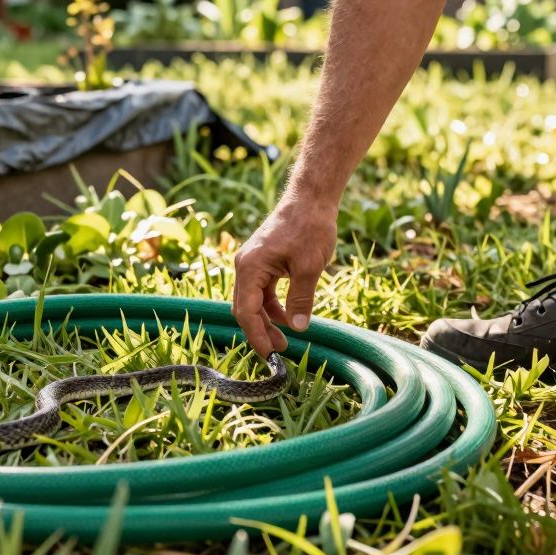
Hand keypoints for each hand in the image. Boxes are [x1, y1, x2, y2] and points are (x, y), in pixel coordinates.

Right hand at [231, 200, 337, 356]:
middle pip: (245, 309)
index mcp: (250, 267)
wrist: (310, 199)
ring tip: (286, 338)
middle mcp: (244, 266)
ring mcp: (252, 263)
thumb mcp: (310, 267)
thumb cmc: (309, 228)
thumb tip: (298, 328)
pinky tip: (288, 316)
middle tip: (280, 351)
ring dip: (267, 321)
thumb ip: (301, 299)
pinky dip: (272, 306)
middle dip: (260, 331)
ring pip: (252, 301)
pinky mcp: (262, 262)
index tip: (269, 355)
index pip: (246, 311)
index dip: (256, 335)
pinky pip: (261, 291)